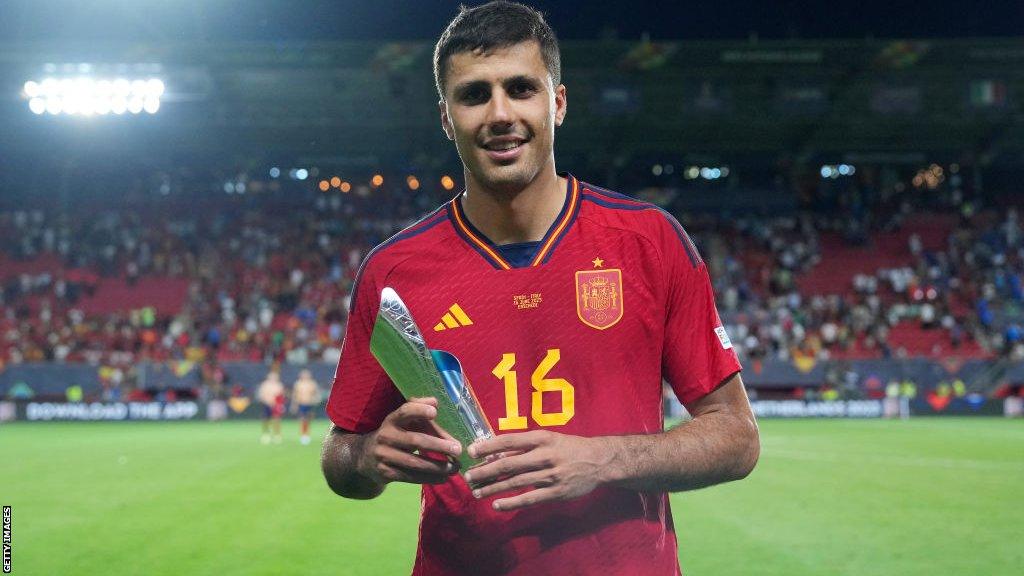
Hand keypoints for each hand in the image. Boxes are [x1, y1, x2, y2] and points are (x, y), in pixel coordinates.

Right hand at [357, 397, 462, 485]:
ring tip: (455, 467)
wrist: (366, 457)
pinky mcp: (385, 473)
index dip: (418, 410)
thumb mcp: (403, 422)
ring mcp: (384, 456)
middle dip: (438, 445)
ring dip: (437, 466)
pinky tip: (443, 478)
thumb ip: (420, 412)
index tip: (435, 412)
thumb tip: (436, 402)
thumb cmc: (395, 435)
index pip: (404, 411)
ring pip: (414, 463)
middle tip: (458, 449)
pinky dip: (429, 478)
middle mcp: (385, 436)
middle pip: (415, 440)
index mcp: (391, 420)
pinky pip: (410, 477)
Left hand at [463, 430, 612, 510]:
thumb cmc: (569, 447)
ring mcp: (550, 475)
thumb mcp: (549, 439)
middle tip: (467, 476)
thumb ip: (525, 447)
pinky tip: (497, 505)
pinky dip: (511, 503)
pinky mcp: (556, 492)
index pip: (509, 441)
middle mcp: (544, 455)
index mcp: (541, 438)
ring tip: (476, 492)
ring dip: (493, 488)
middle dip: (485, 471)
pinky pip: (529, 498)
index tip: (471, 451)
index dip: (488, 446)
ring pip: (515, 482)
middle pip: (508, 464)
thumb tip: (497, 453)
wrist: (600, 460)